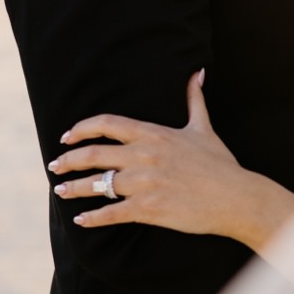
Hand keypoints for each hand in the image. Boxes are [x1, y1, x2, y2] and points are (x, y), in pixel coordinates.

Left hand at [51, 71, 255, 236]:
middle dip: (68, 160)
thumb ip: (194, 100)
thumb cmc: (222, 164)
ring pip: (97, 184)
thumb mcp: (204, 129)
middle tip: (56, 166)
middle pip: (92, 155)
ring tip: (62, 190)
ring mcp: (145, 183)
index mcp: (154, 135)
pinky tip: (82, 219)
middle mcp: (145, 156)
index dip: (81, 129)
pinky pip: (111, 213)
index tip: (67, 137)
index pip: (106, 124)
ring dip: (74, 188)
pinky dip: (92, 217)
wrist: (238, 197)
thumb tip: (197, 74)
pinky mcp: (149, 208)